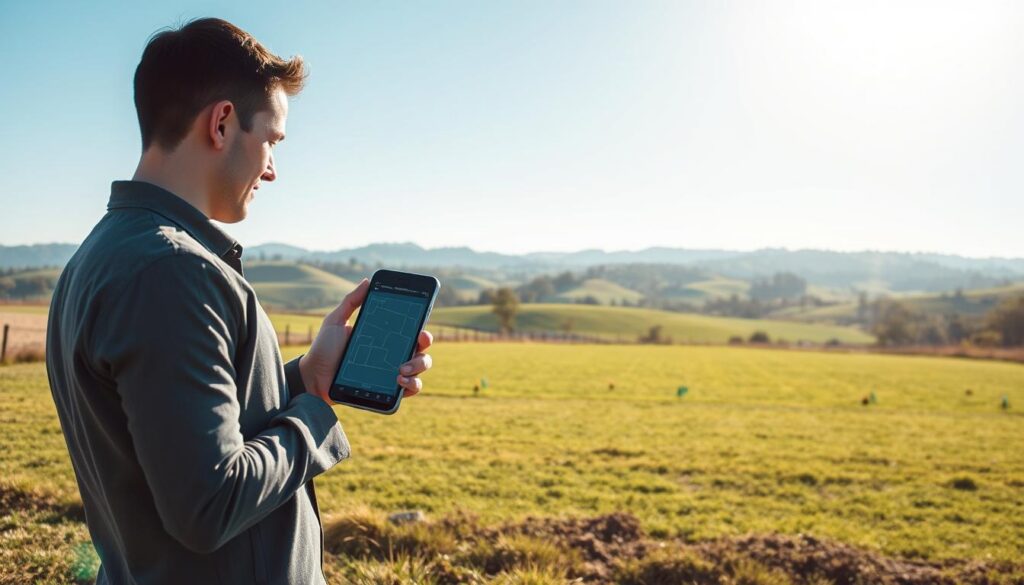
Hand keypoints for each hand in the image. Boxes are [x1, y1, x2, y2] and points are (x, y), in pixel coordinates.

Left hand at [298, 278, 433, 404]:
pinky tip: (400, 381)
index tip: (420, 326)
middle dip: (425, 344)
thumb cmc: (325, 349)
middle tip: (417, 343)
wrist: (313, 377)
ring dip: (418, 366)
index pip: (410, 329)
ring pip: (421, 367)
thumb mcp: (336, 321)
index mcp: (384, 337)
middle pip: (421, 347)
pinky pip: (411, 388)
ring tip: (401, 369)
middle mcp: (392, 354)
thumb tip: (367, 281)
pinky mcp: (389, 391)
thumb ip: (351, 301)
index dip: (421, 326)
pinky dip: (412, 385)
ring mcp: (393, 372)